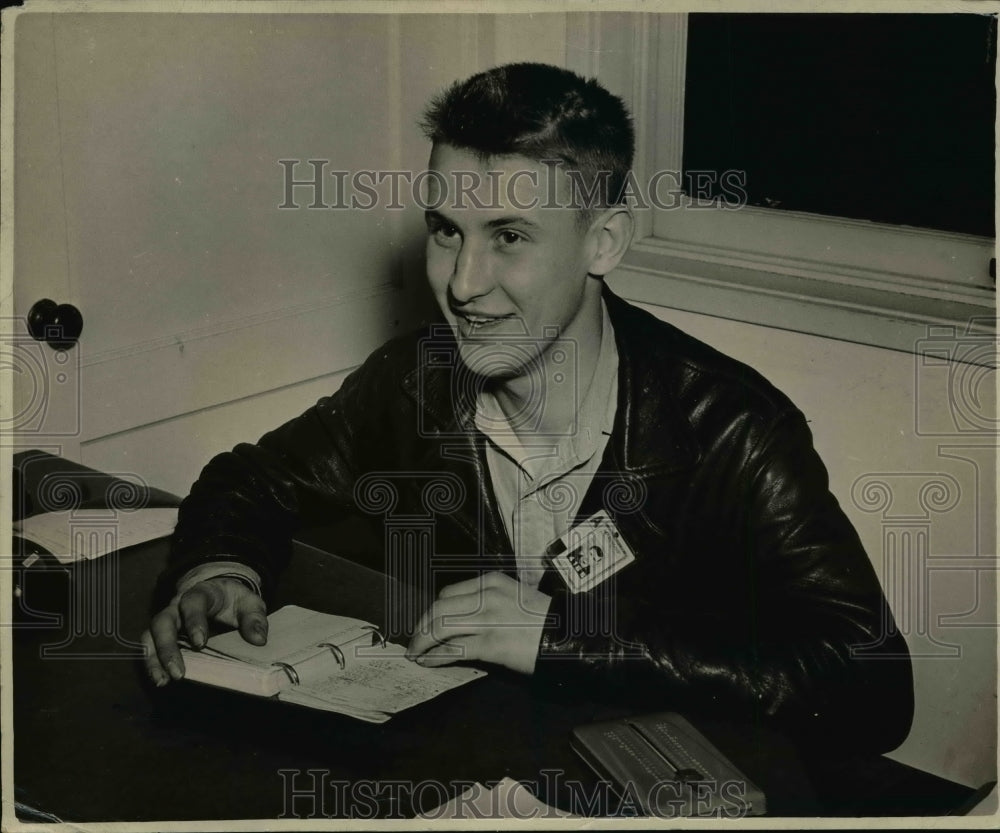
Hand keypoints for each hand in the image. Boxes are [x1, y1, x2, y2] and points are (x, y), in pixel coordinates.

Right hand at [141, 576, 267, 686]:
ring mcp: (168, 620)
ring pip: (150, 635)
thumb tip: (258, 639)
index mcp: (201, 593)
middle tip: (178, 671)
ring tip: (162, 680)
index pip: (192, 603)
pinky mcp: (162, 635)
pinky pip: (150, 647)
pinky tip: (160, 680)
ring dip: (153, 659)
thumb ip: (255, 618)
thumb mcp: (250, 603)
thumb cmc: (235, 601)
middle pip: (163, 621)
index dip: (193, 621)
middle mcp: (177, 605)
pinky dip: (152, 663)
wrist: (222, 595)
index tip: (200, 643)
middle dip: (167, 647)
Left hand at [405, 571, 551, 674]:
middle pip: (439, 608)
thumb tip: (460, 622)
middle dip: (421, 627)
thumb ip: (488, 603)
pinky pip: (453, 649)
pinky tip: (429, 662)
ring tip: (417, 654)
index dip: (432, 611)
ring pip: (441, 627)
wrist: (569, 636)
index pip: (449, 593)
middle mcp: (487, 596)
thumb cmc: (544, 621)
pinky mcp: (492, 643)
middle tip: (415, 642)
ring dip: (422, 642)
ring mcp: (489, 619)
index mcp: (492, 582)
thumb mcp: (514, 599)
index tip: (426, 624)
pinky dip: (435, 656)